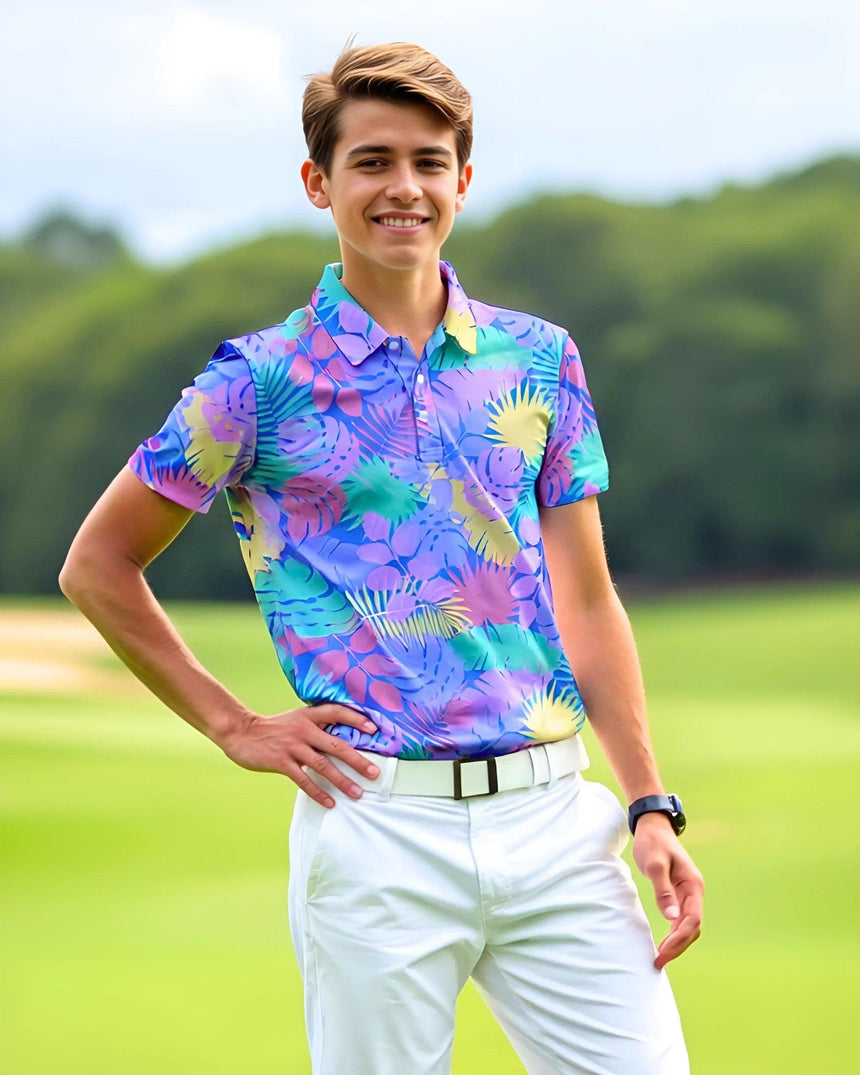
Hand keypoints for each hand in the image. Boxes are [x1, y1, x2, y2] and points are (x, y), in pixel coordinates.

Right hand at [217, 704, 379, 808]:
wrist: (242, 732)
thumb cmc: (273, 728)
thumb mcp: (296, 720)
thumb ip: (316, 727)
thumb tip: (342, 740)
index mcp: (308, 716)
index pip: (337, 712)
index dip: (355, 719)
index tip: (374, 729)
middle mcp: (303, 730)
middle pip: (336, 745)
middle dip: (357, 760)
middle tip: (374, 773)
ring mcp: (292, 746)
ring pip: (323, 766)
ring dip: (342, 781)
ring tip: (357, 793)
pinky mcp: (281, 762)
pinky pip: (303, 780)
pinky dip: (318, 793)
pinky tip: (329, 803)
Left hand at [632, 813, 703, 969]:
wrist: (653, 827)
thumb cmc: (653, 843)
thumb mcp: (654, 864)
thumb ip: (663, 890)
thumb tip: (671, 917)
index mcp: (693, 885)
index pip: (692, 919)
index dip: (679, 938)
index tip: (663, 952)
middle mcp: (695, 891)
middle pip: (692, 927)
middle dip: (678, 946)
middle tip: (659, 961)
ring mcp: (688, 893)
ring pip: (688, 925)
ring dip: (677, 942)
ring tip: (660, 957)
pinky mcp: (680, 893)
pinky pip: (681, 919)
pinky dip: (674, 933)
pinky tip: (664, 942)